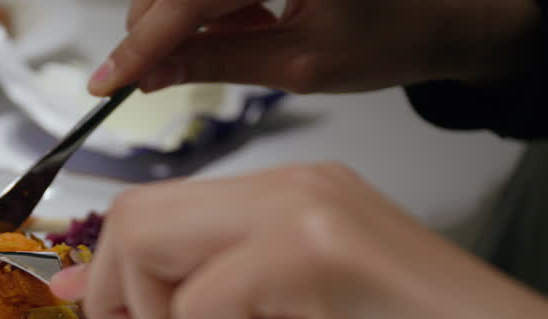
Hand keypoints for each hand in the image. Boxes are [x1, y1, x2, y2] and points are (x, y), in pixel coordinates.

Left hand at [50, 165, 547, 318]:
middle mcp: (292, 190)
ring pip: (150, 244)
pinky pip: (202, 299)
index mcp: (290, 200)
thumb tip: (126, 309)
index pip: (155, 209)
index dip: (102, 267)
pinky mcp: (314, 254)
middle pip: (134, 216)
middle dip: (115, 298)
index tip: (79, 306)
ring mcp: (302, 213)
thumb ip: (206, 311)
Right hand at [88, 0, 540, 95]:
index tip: (105, 83)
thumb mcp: (297, 65)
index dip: (140, 46)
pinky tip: (254, 17)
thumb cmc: (391, 37)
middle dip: (159, 28)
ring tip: (249, 36)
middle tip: (160, 74)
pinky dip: (217, 2)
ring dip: (190, 14)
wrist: (442, 14)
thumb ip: (214, 65)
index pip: (185, 2)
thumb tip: (147, 76)